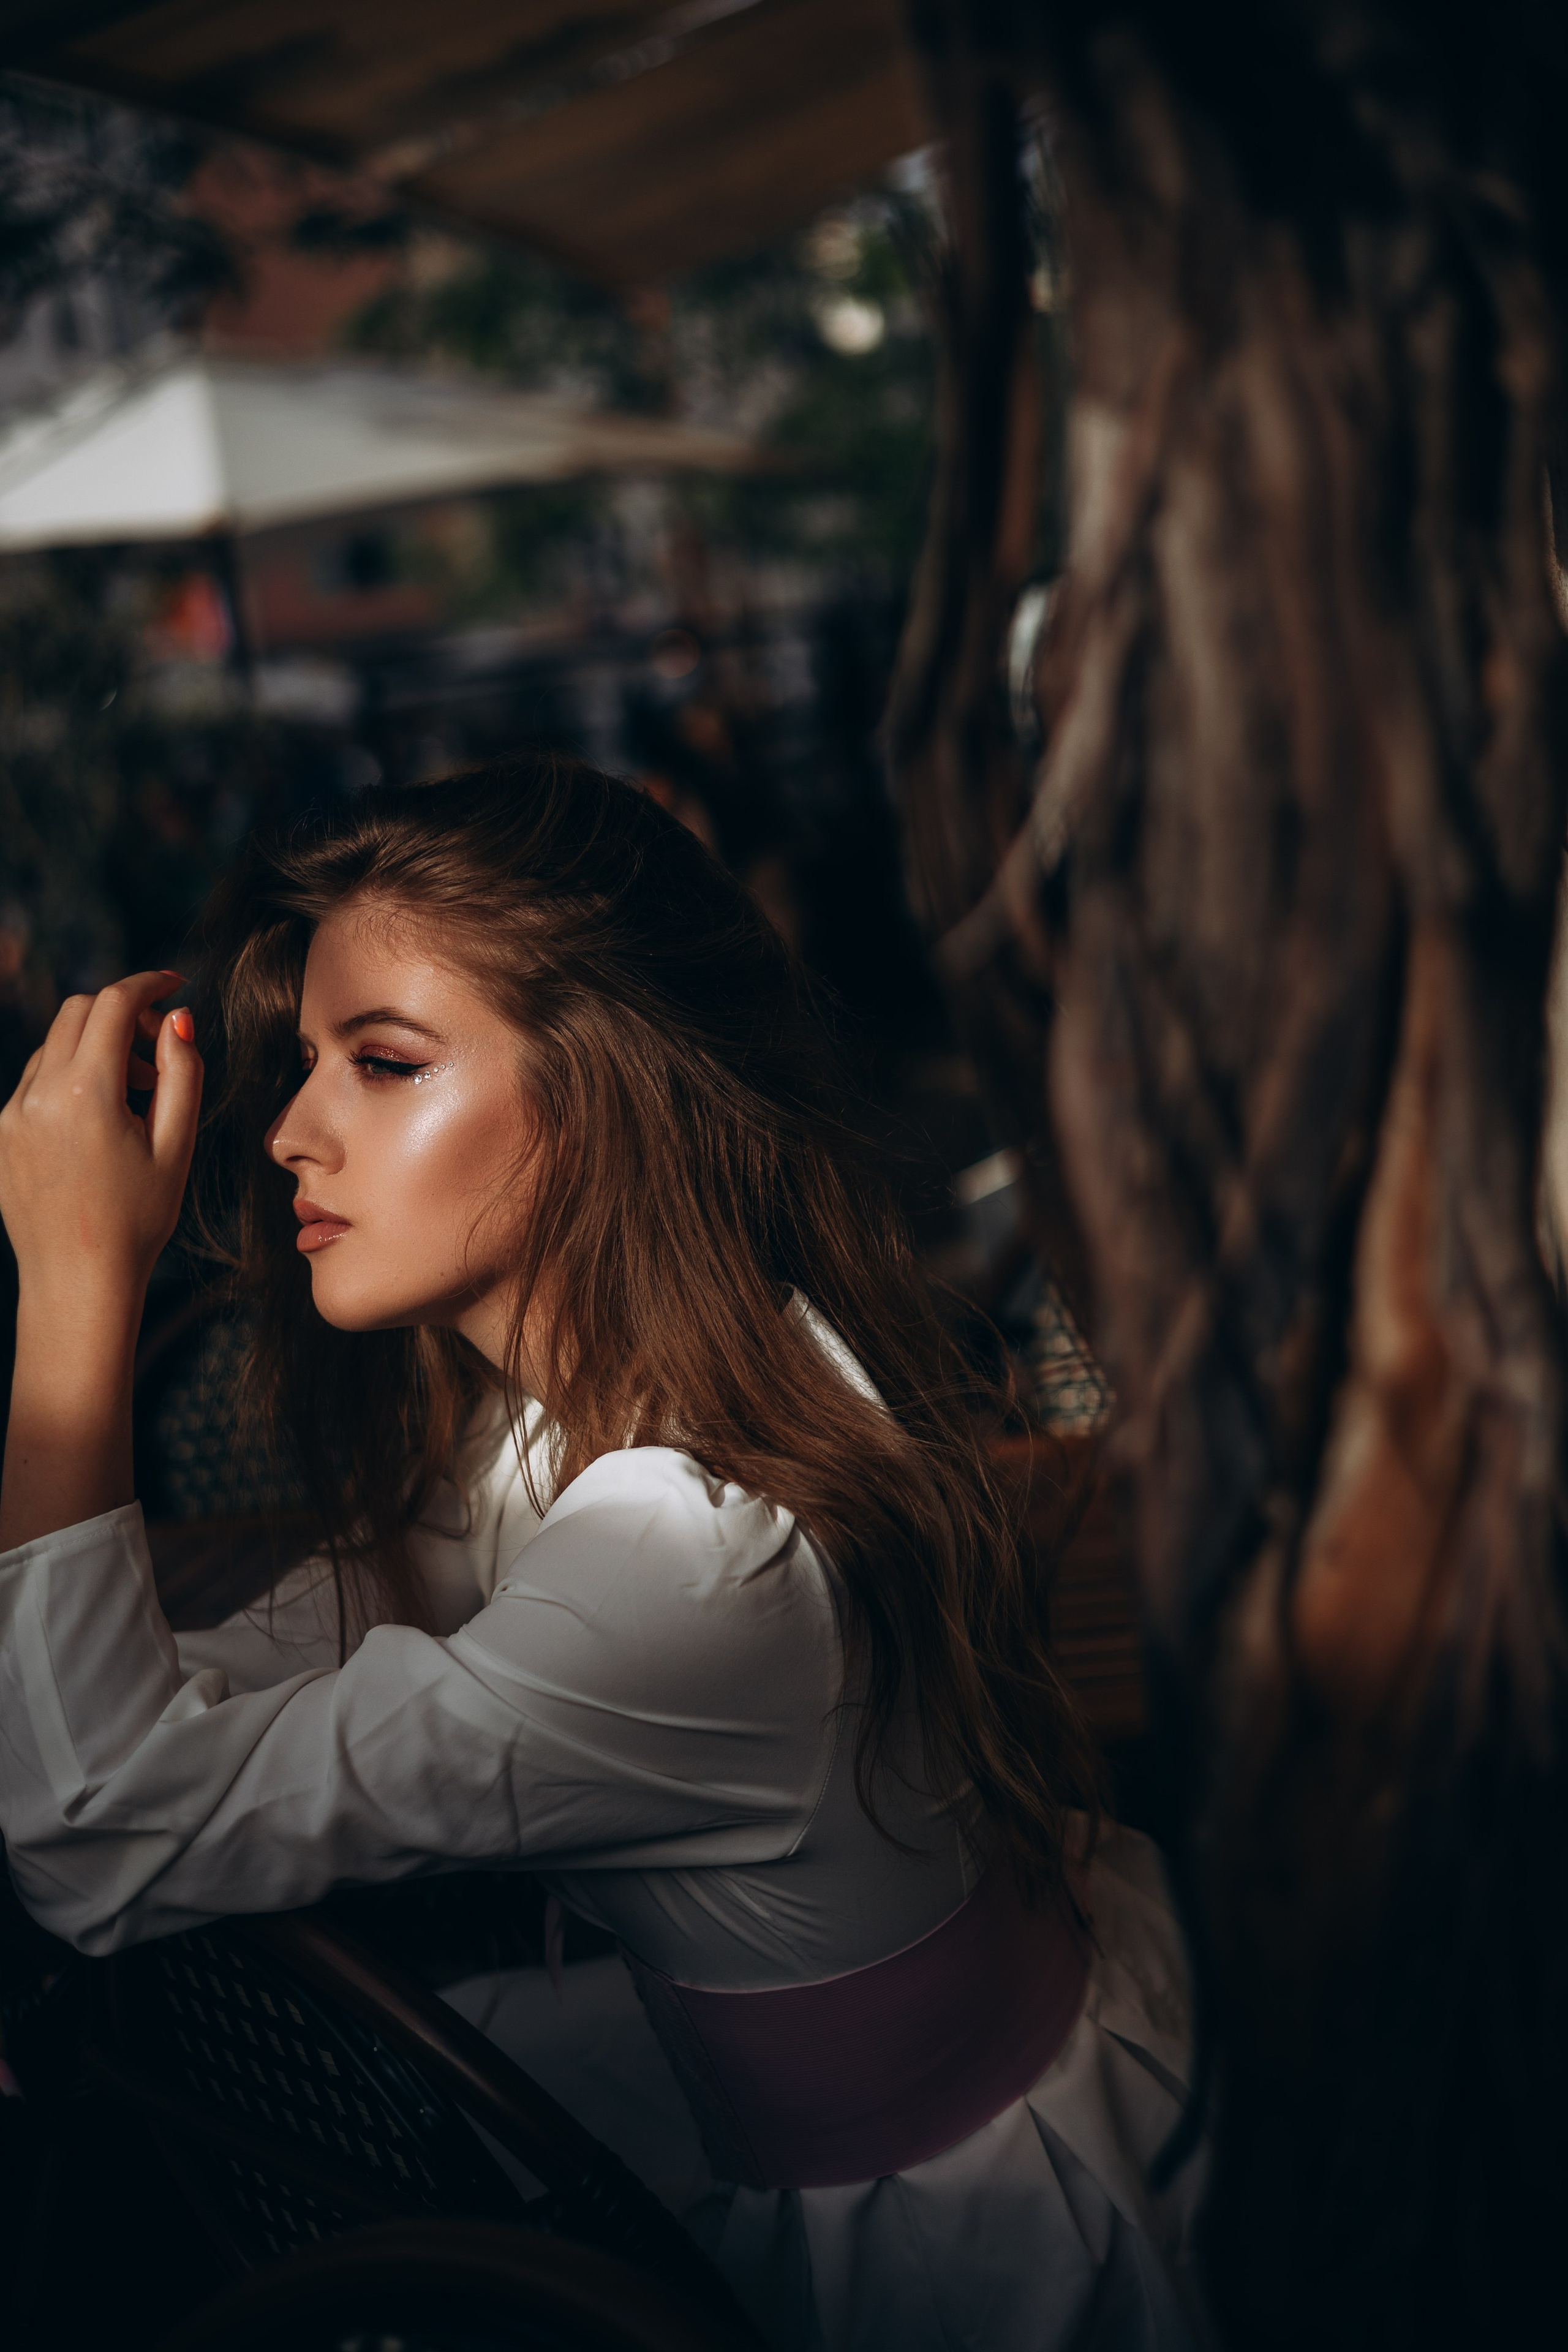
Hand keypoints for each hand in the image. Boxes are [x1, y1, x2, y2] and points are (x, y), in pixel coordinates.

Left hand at [0, 971, 202, 1315]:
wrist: (77, 1280)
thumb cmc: (137, 1220)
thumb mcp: (177, 1145)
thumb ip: (182, 1073)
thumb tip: (179, 1020)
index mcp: (87, 1092)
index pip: (114, 1003)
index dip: (149, 984)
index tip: (175, 985)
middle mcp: (39, 1093)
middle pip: (78, 1011)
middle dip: (123, 1014)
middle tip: (159, 1050)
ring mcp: (12, 1113)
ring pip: (55, 1044)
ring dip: (97, 1048)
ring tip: (134, 1097)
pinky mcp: (1, 1133)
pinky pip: (36, 1080)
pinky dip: (71, 1078)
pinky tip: (100, 1123)